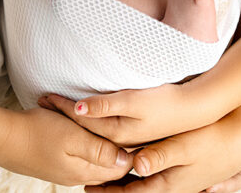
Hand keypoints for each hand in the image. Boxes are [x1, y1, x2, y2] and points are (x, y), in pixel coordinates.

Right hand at [0, 107, 132, 186]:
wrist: (3, 138)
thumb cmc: (37, 133)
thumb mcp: (72, 136)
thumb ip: (99, 150)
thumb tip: (127, 160)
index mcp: (84, 170)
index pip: (120, 168)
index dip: (129, 151)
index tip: (133, 131)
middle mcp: (76, 176)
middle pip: (107, 167)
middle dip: (115, 149)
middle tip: (118, 126)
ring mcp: (64, 172)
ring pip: (92, 162)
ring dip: (98, 146)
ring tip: (99, 127)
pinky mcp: (54, 165)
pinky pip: (78, 159)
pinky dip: (83, 146)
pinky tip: (80, 133)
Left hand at [40, 81, 216, 146]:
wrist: (197, 111)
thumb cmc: (167, 104)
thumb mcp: (134, 103)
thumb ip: (106, 107)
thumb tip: (78, 110)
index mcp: (117, 135)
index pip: (81, 122)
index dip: (62, 108)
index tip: (44, 97)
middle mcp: (120, 143)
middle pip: (84, 132)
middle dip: (62, 118)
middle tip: (42, 105)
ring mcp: (129, 143)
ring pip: (93, 137)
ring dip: (75, 126)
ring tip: (55, 117)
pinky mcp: (137, 140)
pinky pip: (106, 139)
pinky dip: (91, 132)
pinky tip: (85, 128)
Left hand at [84, 103, 240, 192]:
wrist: (240, 138)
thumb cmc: (212, 141)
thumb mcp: (185, 147)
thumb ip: (160, 156)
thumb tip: (137, 167)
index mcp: (168, 183)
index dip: (109, 192)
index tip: (87, 188)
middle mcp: (171, 185)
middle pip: (134, 190)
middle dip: (111, 188)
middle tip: (87, 183)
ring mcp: (177, 178)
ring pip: (142, 183)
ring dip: (122, 180)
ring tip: (102, 174)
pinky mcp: (181, 167)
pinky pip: (152, 174)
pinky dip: (136, 172)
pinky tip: (130, 164)